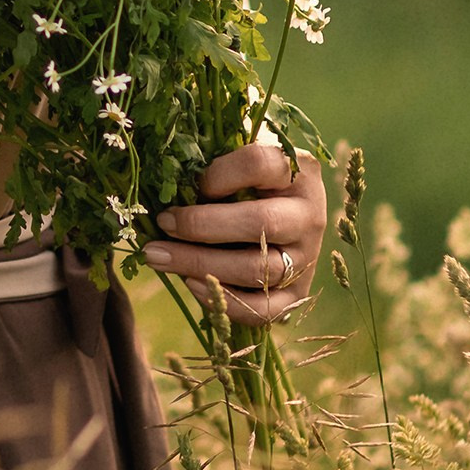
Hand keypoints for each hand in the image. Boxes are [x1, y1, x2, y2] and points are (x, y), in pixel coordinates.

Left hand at [142, 137, 326, 327]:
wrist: (278, 215)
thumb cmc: (246, 181)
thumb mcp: (237, 160)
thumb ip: (212, 163)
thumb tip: (167, 183)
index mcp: (297, 172)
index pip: (260, 165)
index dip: (219, 174)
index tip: (190, 183)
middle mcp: (309, 215)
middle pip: (261, 222)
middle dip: (201, 225)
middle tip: (163, 223)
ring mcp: (307, 257)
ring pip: (258, 269)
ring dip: (201, 264)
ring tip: (159, 256)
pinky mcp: (296, 293)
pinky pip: (264, 309)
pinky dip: (225, 301)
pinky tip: (191, 284)